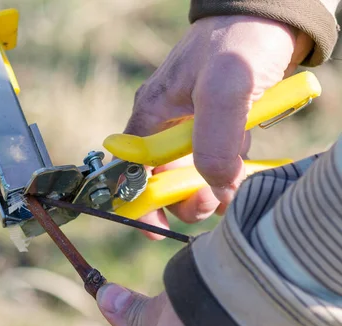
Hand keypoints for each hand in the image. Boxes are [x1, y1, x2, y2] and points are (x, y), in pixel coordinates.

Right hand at [126, 15, 312, 239]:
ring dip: (213, 185)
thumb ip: (215, 139)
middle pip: (164, 179)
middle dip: (187, 197)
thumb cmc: (240, 42)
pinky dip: (230, 168)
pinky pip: (217, 158)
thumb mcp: (225, 87)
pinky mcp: (215, 123)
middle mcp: (165, 123)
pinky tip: (243, 161)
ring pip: (192, 173)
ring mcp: (190, 124)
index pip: (132, 170)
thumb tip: (216, 187)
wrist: (268, 15)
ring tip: (236, 179)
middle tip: (216, 198)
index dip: (139, 201)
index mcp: (151, 115)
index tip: (154, 229)